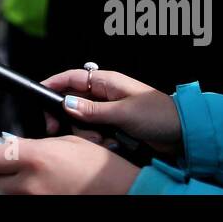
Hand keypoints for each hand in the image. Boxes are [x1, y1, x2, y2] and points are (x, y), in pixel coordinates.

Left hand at [0, 135, 140, 194]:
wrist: (121, 190)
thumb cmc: (97, 165)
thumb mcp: (62, 144)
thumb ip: (32, 147)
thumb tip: (11, 149)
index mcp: (33, 157)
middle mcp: (29, 182)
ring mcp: (34, 201)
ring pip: (1, 193)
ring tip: (7, 177)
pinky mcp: (41, 210)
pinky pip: (17, 201)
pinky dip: (14, 193)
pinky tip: (21, 187)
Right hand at [42, 68, 182, 156]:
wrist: (183, 133)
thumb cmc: (159, 115)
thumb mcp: (123, 112)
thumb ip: (92, 109)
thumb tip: (67, 104)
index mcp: (107, 82)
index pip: (72, 77)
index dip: (54, 84)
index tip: (39, 93)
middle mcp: (106, 94)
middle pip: (73, 102)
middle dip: (69, 118)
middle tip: (60, 129)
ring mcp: (110, 110)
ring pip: (83, 120)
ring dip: (87, 132)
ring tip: (102, 139)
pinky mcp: (115, 125)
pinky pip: (96, 131)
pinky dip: (98, 139)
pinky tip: (110, 143)